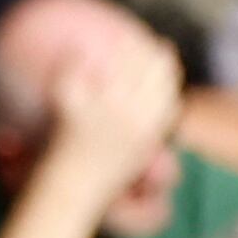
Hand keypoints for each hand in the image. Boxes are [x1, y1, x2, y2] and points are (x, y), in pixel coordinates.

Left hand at [35, 30, 182, 207]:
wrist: (71, 196)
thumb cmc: (102, 176)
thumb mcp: (139, 150)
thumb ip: (150, 122)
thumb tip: (159, 100)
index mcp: (152, 124)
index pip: (167, 77)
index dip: (163, 59)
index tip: (158, 47)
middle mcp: (133, 115)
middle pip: (145, 66)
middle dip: (139, 50)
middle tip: (127, 41)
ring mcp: (104, 113)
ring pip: (115, 66)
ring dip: (114, 48)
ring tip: (106, 41)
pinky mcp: (74, 116)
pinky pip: (73, 78)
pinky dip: (72, 62)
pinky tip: (72, 50)